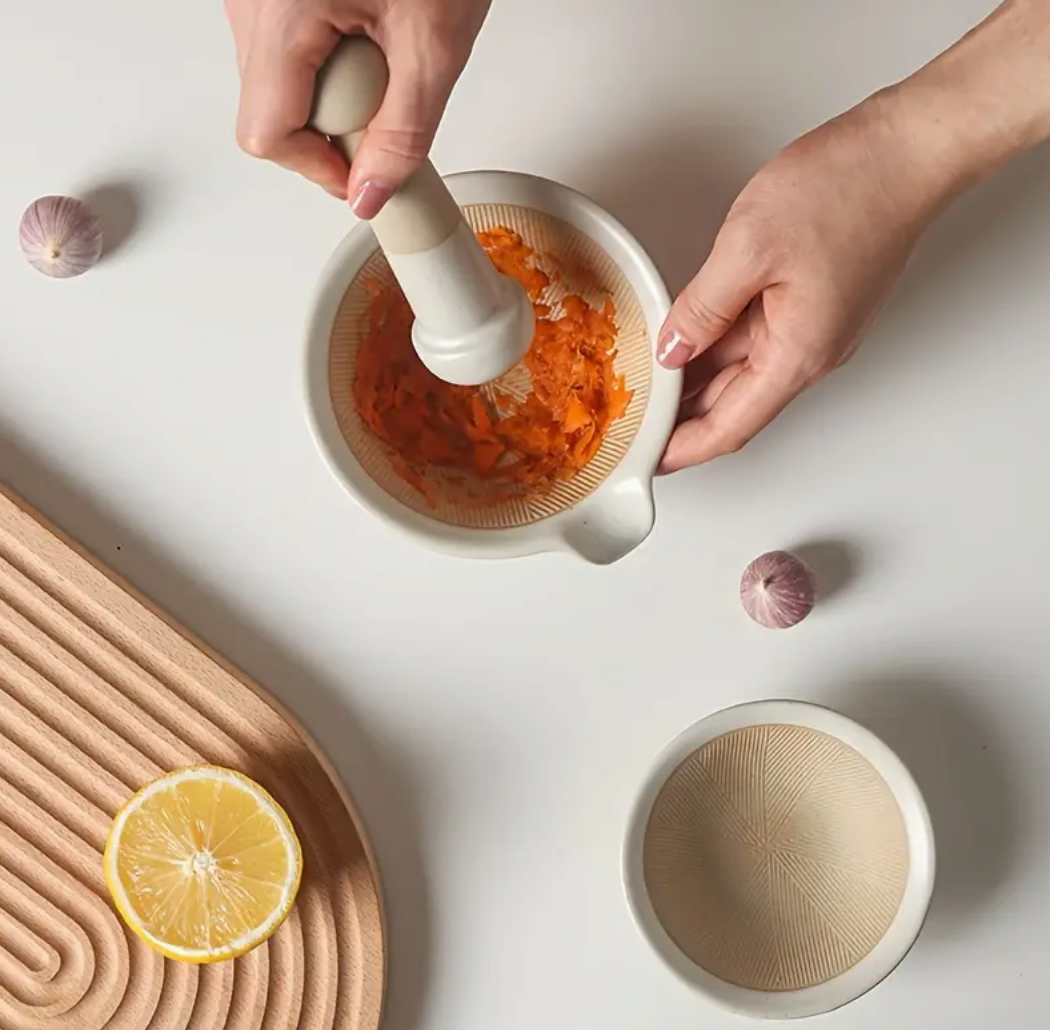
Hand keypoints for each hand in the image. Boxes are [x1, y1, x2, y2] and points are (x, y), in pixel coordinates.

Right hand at [224, 0, 492, 214]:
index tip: (361, 171)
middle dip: (330, 123)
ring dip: (329, 87)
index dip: (318, 167)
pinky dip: (323, 53)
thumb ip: (403, 133)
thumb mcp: (434, 45)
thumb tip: (372, 193)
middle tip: (387, 92)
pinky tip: (364, 23)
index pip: (266, 134)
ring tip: (381, 44)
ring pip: (273, 77)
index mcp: (280, 12)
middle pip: (267, 108)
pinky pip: (282, 40)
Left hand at [656, 93, 951, 472]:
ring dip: (696, 382)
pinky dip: (716, 347)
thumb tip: (674, 349)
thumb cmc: (848, 189)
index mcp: (797, 354)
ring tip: (646, 386)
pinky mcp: (813, 303)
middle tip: (633, 424)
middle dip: (682, 420)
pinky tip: (685, 337)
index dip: (683, 449)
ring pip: (743, 372)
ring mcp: (814, 329)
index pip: (729, 427)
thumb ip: (702, 308)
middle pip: (734, 406)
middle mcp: (810, 353)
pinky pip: (755, 340)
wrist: (909, 148)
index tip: (646, 460)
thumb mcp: (749, 248)